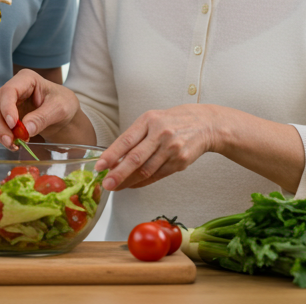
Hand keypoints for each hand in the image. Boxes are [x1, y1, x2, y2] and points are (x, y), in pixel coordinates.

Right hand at [0, 69, 80, 149]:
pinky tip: (14, 144)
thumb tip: (26, 129)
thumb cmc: (64, 104)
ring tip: (13, 145)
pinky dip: (3, 135)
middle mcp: (13, 88)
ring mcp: (8, 101)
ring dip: (0, 132)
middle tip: (10, 141)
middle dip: (0, 124)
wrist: (64, 114)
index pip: (9, 90)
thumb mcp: (59, 109)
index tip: (13, 124)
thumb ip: (42, 117)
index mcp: (26, 79)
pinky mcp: (7, 115)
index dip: (7, 107)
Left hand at [95, 106, 217, 190]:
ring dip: (129, 181)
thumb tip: (114, 158)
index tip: (100, 166)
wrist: (206, 124)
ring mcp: (172, 149)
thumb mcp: (152, 119)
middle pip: (136, 158)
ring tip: (116, 186)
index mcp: (150, 120)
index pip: (126, 140)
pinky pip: (157, 176)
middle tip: (106, 184)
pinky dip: (143, 182)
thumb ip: (135, 136)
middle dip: (118, 174)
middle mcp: (161, 134)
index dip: (111, 155)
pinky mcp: (180, 162)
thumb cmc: (173, 121)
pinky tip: (133, 184)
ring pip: (146, 171)